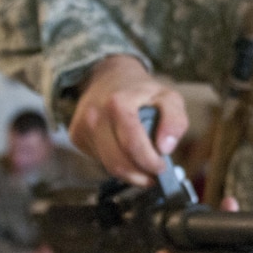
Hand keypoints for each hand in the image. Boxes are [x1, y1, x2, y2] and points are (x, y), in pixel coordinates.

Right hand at [68, 55, 188, 185]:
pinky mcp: (77, 136)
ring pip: (107, 166)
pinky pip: (99, 160)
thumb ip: (175, 121)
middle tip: (153, 175)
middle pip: (117, 163)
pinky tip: (125, 152)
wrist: (109, 76)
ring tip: (143, 167)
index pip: (132, 145)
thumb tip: (165, 148)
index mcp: (118, 104)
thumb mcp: (168, 98)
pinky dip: (116, 163)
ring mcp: (82, 127)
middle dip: (139, 176)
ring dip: (129, 174)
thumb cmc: (142, 91)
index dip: (149, 163)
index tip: (162, 167)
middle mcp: (95, 116)